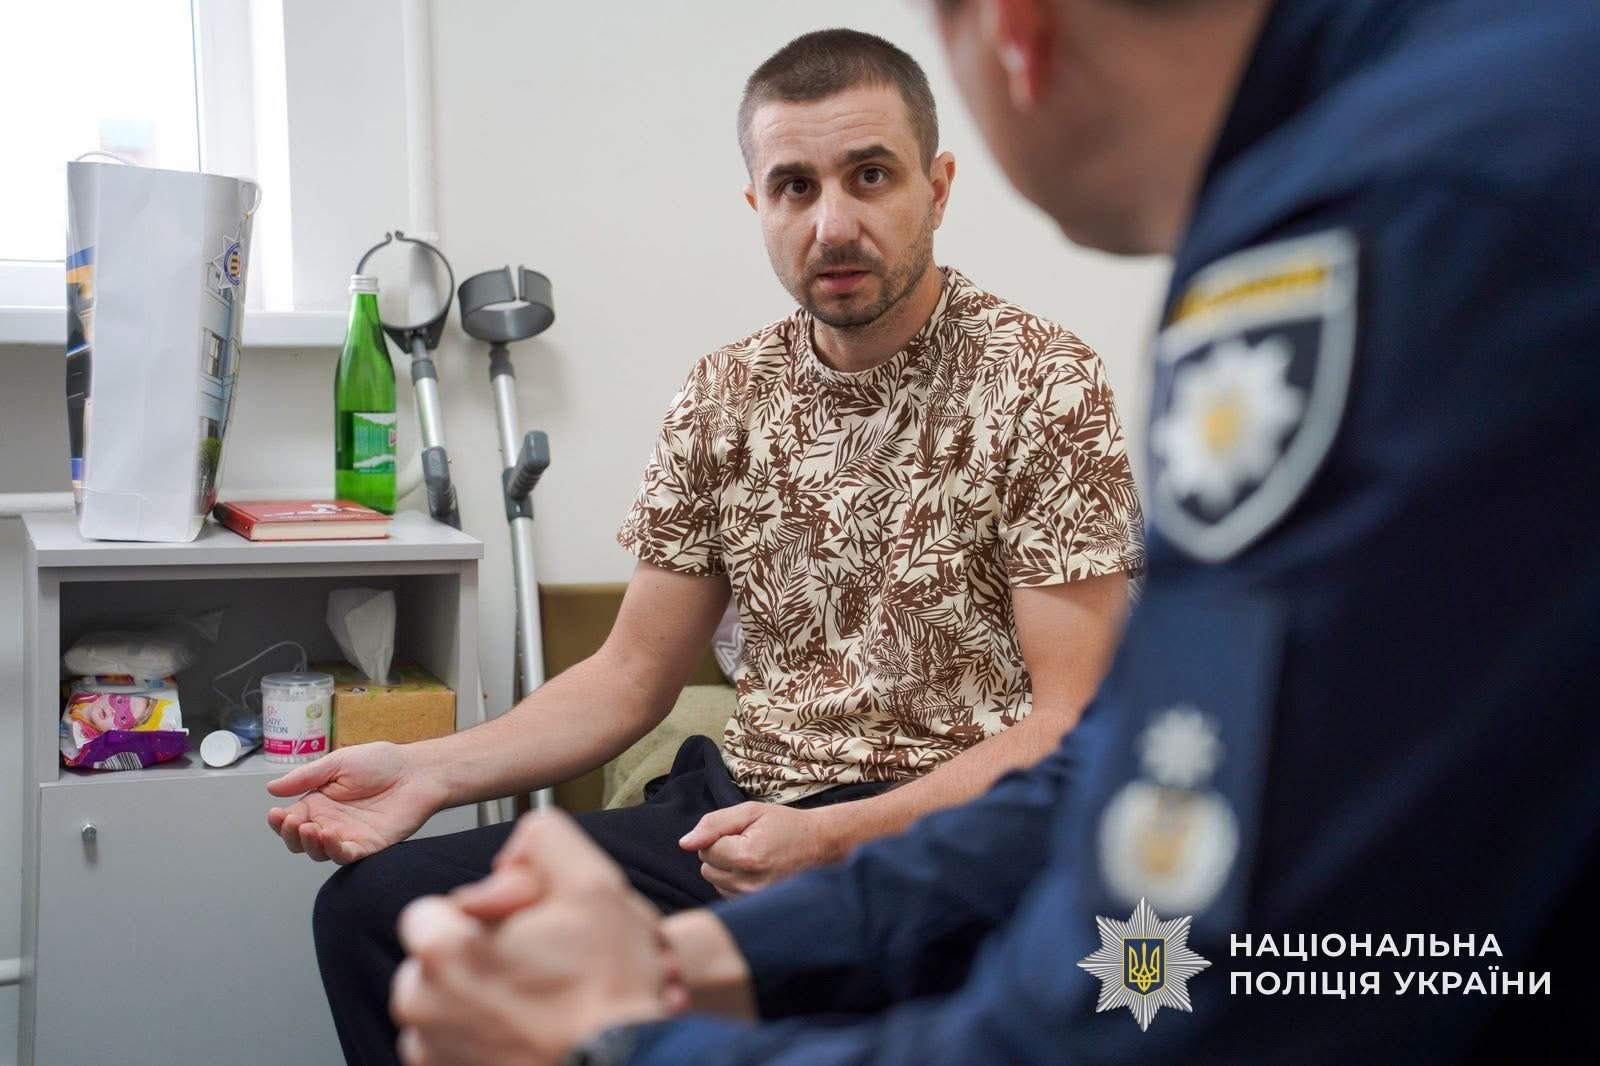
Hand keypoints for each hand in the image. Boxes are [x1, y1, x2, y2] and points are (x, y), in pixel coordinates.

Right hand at [265, 742, 445, 863]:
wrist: (417, 771)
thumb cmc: (382, 763)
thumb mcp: (337, 763)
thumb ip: (306, 777)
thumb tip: (272, 788)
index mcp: (320, 803)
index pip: (291, 820)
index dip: (280, 821)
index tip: (277, 813)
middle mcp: (330, 822)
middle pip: (300, 841)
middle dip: (290, 835)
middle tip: (294, 822)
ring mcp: (349, 836)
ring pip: (319, 852)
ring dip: (309, 844)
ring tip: (311, 828)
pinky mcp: (368, 846)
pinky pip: (346, 856)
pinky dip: (333, 850)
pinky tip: (329, 836)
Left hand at [391, 812, 681, 1064]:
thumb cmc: (607, 993)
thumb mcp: (594, 885)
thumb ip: (545, 839)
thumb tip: (518, 845)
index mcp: (442, 949)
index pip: (432, 909)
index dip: (482, 912)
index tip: (519, 930)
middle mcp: (421, 1005)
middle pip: (436, 958)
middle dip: (478, 956)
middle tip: (536, 967)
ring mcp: (431, 1051)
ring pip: (444, 1005)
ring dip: (479, 999)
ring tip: (535, 1004)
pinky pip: (452, 1048)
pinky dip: (482, 1038)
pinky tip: (526, 1032)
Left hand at [679, 802, 843, 897]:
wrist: (821, 847)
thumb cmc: (786, 825)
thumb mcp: (751, 812)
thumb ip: (714, 823)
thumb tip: (684, 843)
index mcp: (746, 857)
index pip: (704, 849)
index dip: (720, 836)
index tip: (744, 833)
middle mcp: (748, 884)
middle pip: (707, 868)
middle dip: (721, 854)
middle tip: (749, 844)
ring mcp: (753, 900)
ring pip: (716, 882)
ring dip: (728, 869)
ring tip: (755, 858)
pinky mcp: (756, 908)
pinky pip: (727, 894)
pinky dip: (736, 882)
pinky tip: (756, 872)